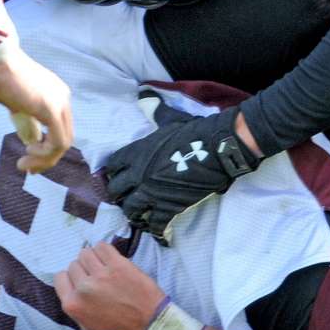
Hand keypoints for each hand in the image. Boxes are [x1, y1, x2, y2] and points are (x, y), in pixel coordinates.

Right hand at [0, 46, 72, 172]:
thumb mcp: (16, 102)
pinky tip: (29, 152)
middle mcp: (62, 97)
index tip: (29, 157)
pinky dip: (45, 154)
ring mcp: (59, 102)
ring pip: (63, 142)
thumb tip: (33, 139)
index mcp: (56, 94)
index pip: (60, 128)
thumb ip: (27, 119)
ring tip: (26, 165)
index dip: (48, 148)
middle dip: (48, 158)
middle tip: (29, 169)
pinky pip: (57, 141)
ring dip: (45, 160)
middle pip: (65, 137)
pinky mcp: (49, 108)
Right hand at [55, 242, 164, 329]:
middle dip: (84, 270)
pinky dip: (105, 250)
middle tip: (97, 278)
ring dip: (94, 259)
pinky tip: (111, 260)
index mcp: (73, 305)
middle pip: (74, 264)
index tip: (82, 281)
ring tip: (104, 268)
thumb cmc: (118, 325)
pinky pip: (102, 246)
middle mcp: (84, 289)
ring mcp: (101, 275)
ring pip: (86, 253)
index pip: (60, 277)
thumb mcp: (87, 325)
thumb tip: (69, 285)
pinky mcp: (117, 264)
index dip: (71, 278)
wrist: (147, 321)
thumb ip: (74, 305)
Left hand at [106, 88, 261, 245]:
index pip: (113, 168)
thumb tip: (146, 94)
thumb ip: (154, 110)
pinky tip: (162, 235)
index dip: (116, 175)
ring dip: (136, 215)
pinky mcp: (169, 207)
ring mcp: (152, 192)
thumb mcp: (169, 118)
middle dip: (122, 197)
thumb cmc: (194, 131)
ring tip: (142, 217)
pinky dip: (158, 232)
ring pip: (131, 211)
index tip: (122, 179)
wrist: (217, 148)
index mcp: (136, 152)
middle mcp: (139, 174)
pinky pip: (156, 225)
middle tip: (131, 199)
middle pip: (117, 192)